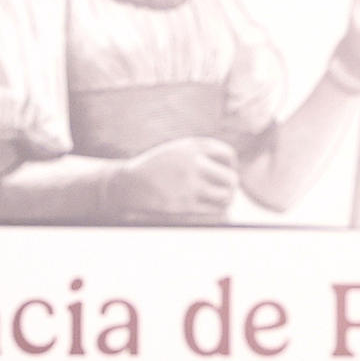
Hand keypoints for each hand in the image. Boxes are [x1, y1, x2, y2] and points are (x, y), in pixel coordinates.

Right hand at [112, 137, 237, 215]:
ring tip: (217, 203)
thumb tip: (232, 170)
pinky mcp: (184, 204)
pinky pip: (213, 212)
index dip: (230, 167)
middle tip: (223, 193)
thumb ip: (201, 154)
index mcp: (193, 146)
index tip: (222, 174)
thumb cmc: (154, 170)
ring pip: (225, 197)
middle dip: (229, 187)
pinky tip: (209, 213)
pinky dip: (215, 214)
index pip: (228, 156)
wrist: (127, 185)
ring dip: (224, 202)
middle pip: (230, 178)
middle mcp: (193, 163)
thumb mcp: (177, 151)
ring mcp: (189, 184)